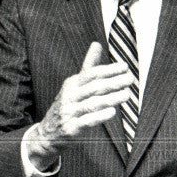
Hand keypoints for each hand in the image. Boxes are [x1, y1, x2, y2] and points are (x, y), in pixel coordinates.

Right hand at [26, 42, 133, 168]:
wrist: (47, 133)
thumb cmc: (67, 106)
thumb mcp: (75, 85)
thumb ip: (88, 67)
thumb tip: (97, 44)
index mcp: (71, 84)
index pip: (91, 74)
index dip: (108, 70)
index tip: (125, 66)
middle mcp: (69, 96)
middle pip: (93, 87)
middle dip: (113, 82)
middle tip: (130, 79)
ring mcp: (69, 113)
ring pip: (92, 104)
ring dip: (110, 98)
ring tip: (127, 94)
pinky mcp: (70, 128)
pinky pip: (86, 121)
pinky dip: (99, 116)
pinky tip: (112, 112)